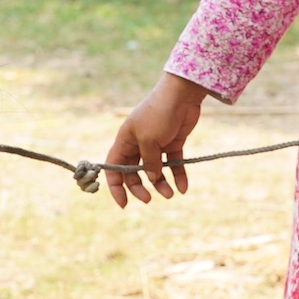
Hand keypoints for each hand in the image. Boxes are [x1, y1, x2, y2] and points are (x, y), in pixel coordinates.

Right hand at [104, 73, 206, 207]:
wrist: (182, 95)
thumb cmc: (159, 114)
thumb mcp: (149, 140)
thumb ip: (149, 163)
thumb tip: (152, 179)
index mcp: (125, 141)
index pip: (114, 167)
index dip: (116, 186)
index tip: (124, 204)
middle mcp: (138, 144)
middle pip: (134, 173)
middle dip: (140, 188)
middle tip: (150, 199)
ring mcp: (156, 144)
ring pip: (155, 171)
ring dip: (161, 184)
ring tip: (171, 194)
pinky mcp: (173, 143)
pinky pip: (173, 164)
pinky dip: (178, 176)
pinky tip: (183, 187)